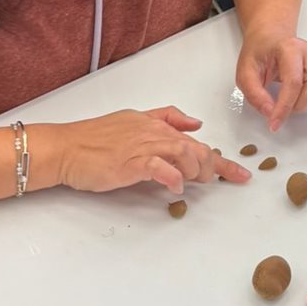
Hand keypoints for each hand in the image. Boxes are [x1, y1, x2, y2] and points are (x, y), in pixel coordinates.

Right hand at [48, 106, 249, 195]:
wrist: (65, 147)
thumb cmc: (94, 138)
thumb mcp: (133, 120)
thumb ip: (165, 118)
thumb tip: (196, 123)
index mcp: (155, 124)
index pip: (195, 140)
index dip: (221, 159)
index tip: (241, 175)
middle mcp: (152, 132)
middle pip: (195, 147)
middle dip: (212, 166)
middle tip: (212, 181)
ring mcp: (141, 146)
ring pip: (183, 152)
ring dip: (195, 169)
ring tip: (193, 181)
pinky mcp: (129, 162)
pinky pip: (158, 167)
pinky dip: (172, 177)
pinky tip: (176, 186)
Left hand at [236, 30, 306, 131]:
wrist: (271, 37)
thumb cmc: (260, 53)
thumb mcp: (245, 72)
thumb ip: (255, 94)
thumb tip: (270, 112)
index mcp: (290, 48)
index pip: (293, 82)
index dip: (284, 107)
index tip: (275, 123)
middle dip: (301, 105)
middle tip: (286, 106)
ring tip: (302, 100)